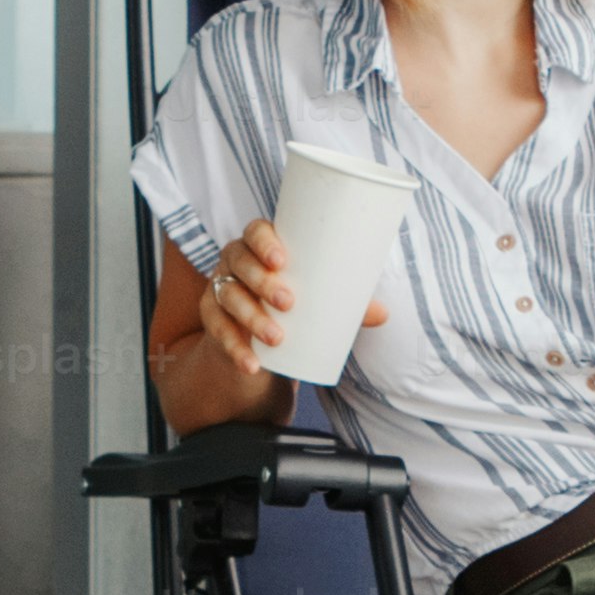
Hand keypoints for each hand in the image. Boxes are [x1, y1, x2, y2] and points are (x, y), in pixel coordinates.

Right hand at [200, 219, 387, 374]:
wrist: (262, 335)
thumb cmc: (297, 300)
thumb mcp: (320, 297)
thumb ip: (348, 303)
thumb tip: (382, 314)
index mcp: (260, 244)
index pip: (255, 231)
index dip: (264, 242)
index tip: (282, 260)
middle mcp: (235, 261)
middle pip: (240, 262)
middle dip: (262, 281)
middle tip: (288, 302)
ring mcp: (219, 288)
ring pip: (228, 297)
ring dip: (251, 317)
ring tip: (277, 338)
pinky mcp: (211, 318)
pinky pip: (217, 331)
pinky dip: (235, 349)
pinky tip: (251, 363)